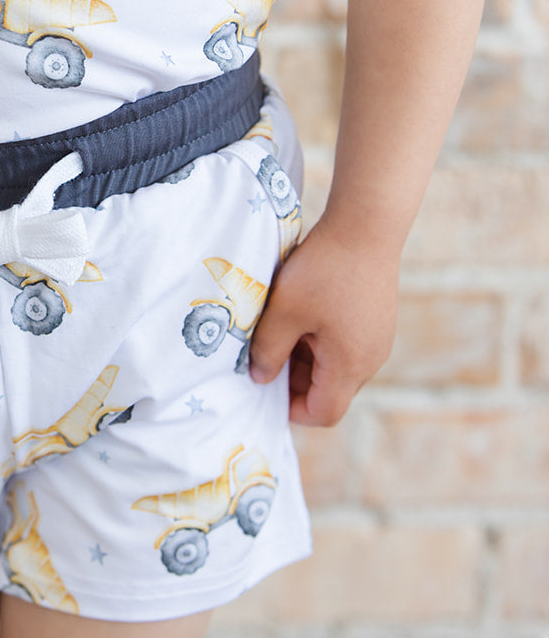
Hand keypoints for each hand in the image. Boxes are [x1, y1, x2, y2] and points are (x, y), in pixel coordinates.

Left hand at [248, 220, 398, 425]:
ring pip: (335, 366)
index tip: (264, 388)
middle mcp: (371, 359)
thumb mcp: (284, 311)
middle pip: (330, 391)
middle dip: (295, 380)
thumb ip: (268, 351)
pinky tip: (301, 311)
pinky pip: (345, 344)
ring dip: (306, 357)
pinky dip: (320, 339)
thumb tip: (260, 379)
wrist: (367, 224)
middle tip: (265, 352)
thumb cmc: (324, 269)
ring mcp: (377, 339)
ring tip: (281, 327)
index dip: (291, 409)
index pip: (324, 413)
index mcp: (351, 365)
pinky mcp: (376, 320)